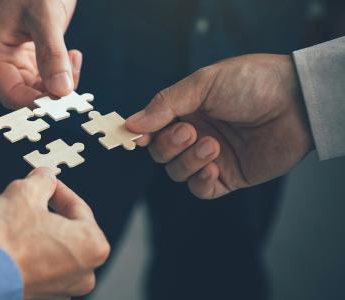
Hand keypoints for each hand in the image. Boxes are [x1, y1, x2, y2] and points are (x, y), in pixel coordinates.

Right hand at [0, 0, 81, 107]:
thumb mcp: (45, 17)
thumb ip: (52, 55)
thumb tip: (61, 90)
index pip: (11, 93)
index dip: (35, 103)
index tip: (61, 103)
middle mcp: (0, 58)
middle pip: (24, 94)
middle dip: (50, 94)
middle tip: (75, 86)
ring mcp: (15, 56)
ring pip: (36, 87)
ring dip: (59, 84)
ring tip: (74, 62)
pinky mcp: (31, 53)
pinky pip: (45, 75)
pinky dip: (62, 72)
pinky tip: (73, 56)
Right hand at [0, 168, 109, 298]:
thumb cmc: (5, 244)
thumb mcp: (24, 193)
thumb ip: (42, 180)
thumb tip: (45, 177)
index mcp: (92, 245)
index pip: (78, 207)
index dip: (58, 190)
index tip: (47, 183)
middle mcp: (84, 273)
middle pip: (67, 231)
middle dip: (48, 214)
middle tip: (30, 201)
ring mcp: (63, 290)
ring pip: (53, 251)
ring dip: (37, 237)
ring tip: (15, 224)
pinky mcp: (41, 297)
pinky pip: (40, 270)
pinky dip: (29, 258)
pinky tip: (11, 246)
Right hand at [126, 54, 313, 198]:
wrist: (296, 101)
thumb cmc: (251, 82)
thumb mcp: (203, 83)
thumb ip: (166, 104)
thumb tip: (131, 124)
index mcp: (186, 110)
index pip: (151, 128)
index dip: (140, 134)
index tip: (133, 136)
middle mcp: (195, 134)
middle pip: (160, 153)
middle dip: (168, 145)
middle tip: (190, 131)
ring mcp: (211, 157)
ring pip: (177, 172)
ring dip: (188, 160)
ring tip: (213, 144)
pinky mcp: (229, 176)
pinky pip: (201, 189)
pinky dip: (200, 181)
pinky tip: (213, 166)